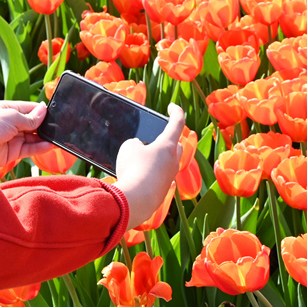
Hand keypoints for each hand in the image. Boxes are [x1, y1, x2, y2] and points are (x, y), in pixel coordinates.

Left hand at [0, 101, 53, 168]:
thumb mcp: (11, 117)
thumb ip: (29, 118)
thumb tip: (44, 110)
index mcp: (10, 110)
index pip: (31, 109)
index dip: (43, 111)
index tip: (58, 113)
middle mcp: (13, 124)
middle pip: (34, 124)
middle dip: (46, 125)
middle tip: (61, 127)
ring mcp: (14, 138)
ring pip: (34, 138)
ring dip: (45, 137)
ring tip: (59, 137)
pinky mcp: (14, 152)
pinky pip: (30, 149)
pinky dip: (40, 148)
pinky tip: (50, 145)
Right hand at [114, 103, 184, 230]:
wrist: (136, 201)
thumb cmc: (134, 169)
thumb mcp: (128, 148)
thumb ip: (136, 143)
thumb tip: (140, 149)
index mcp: (167, 145)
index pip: (177, 122)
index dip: (175, 111)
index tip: (172, 106)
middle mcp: (173, 160)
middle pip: (175, 145)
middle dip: (168, 139)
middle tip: (157, 136)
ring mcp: (170, 176)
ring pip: (169, 162)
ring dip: (159, 157)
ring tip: (144, 157)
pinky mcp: (163, 189)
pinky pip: (160, 176)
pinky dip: (153, 172)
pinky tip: (140, 174)